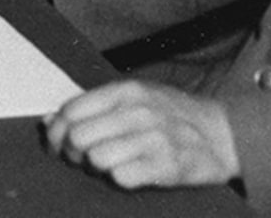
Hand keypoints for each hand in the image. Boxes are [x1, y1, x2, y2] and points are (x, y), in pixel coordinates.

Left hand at [45, 82, 239, 191]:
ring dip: (94, 167)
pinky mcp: (168, 166)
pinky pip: (122, 177)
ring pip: (96, 158)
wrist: (222, 135)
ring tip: (106, 166)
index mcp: (125, 91)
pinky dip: (119, 179)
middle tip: (82, 160)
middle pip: (78, 137)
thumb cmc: (170, 115)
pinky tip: (128, 173)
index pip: (70, 111)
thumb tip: (48, 121)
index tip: (58, 145)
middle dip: (72, 153)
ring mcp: (154, 138)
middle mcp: (138, 112)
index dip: (56, 132)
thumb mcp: (132, 99)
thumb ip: (91, 106)